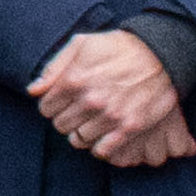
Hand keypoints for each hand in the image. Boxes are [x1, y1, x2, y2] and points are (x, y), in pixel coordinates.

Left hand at [26, 28, 195, 167]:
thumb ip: (54, 67)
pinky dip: (99, 146)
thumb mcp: (82, 44)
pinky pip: (101, 151)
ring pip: (78, 140)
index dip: (53, 105)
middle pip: (61, 126)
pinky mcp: (129, 128)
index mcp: (74, 79)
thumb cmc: (118, 47)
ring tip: (92, 120)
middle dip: (67, 118)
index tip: (64, 101)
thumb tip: (34, 90)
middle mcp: (90, 100)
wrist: (160, 54)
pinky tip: (103, 134)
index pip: (46, 108)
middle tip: (80, 110)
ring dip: (82, 131)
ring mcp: (109, 116)